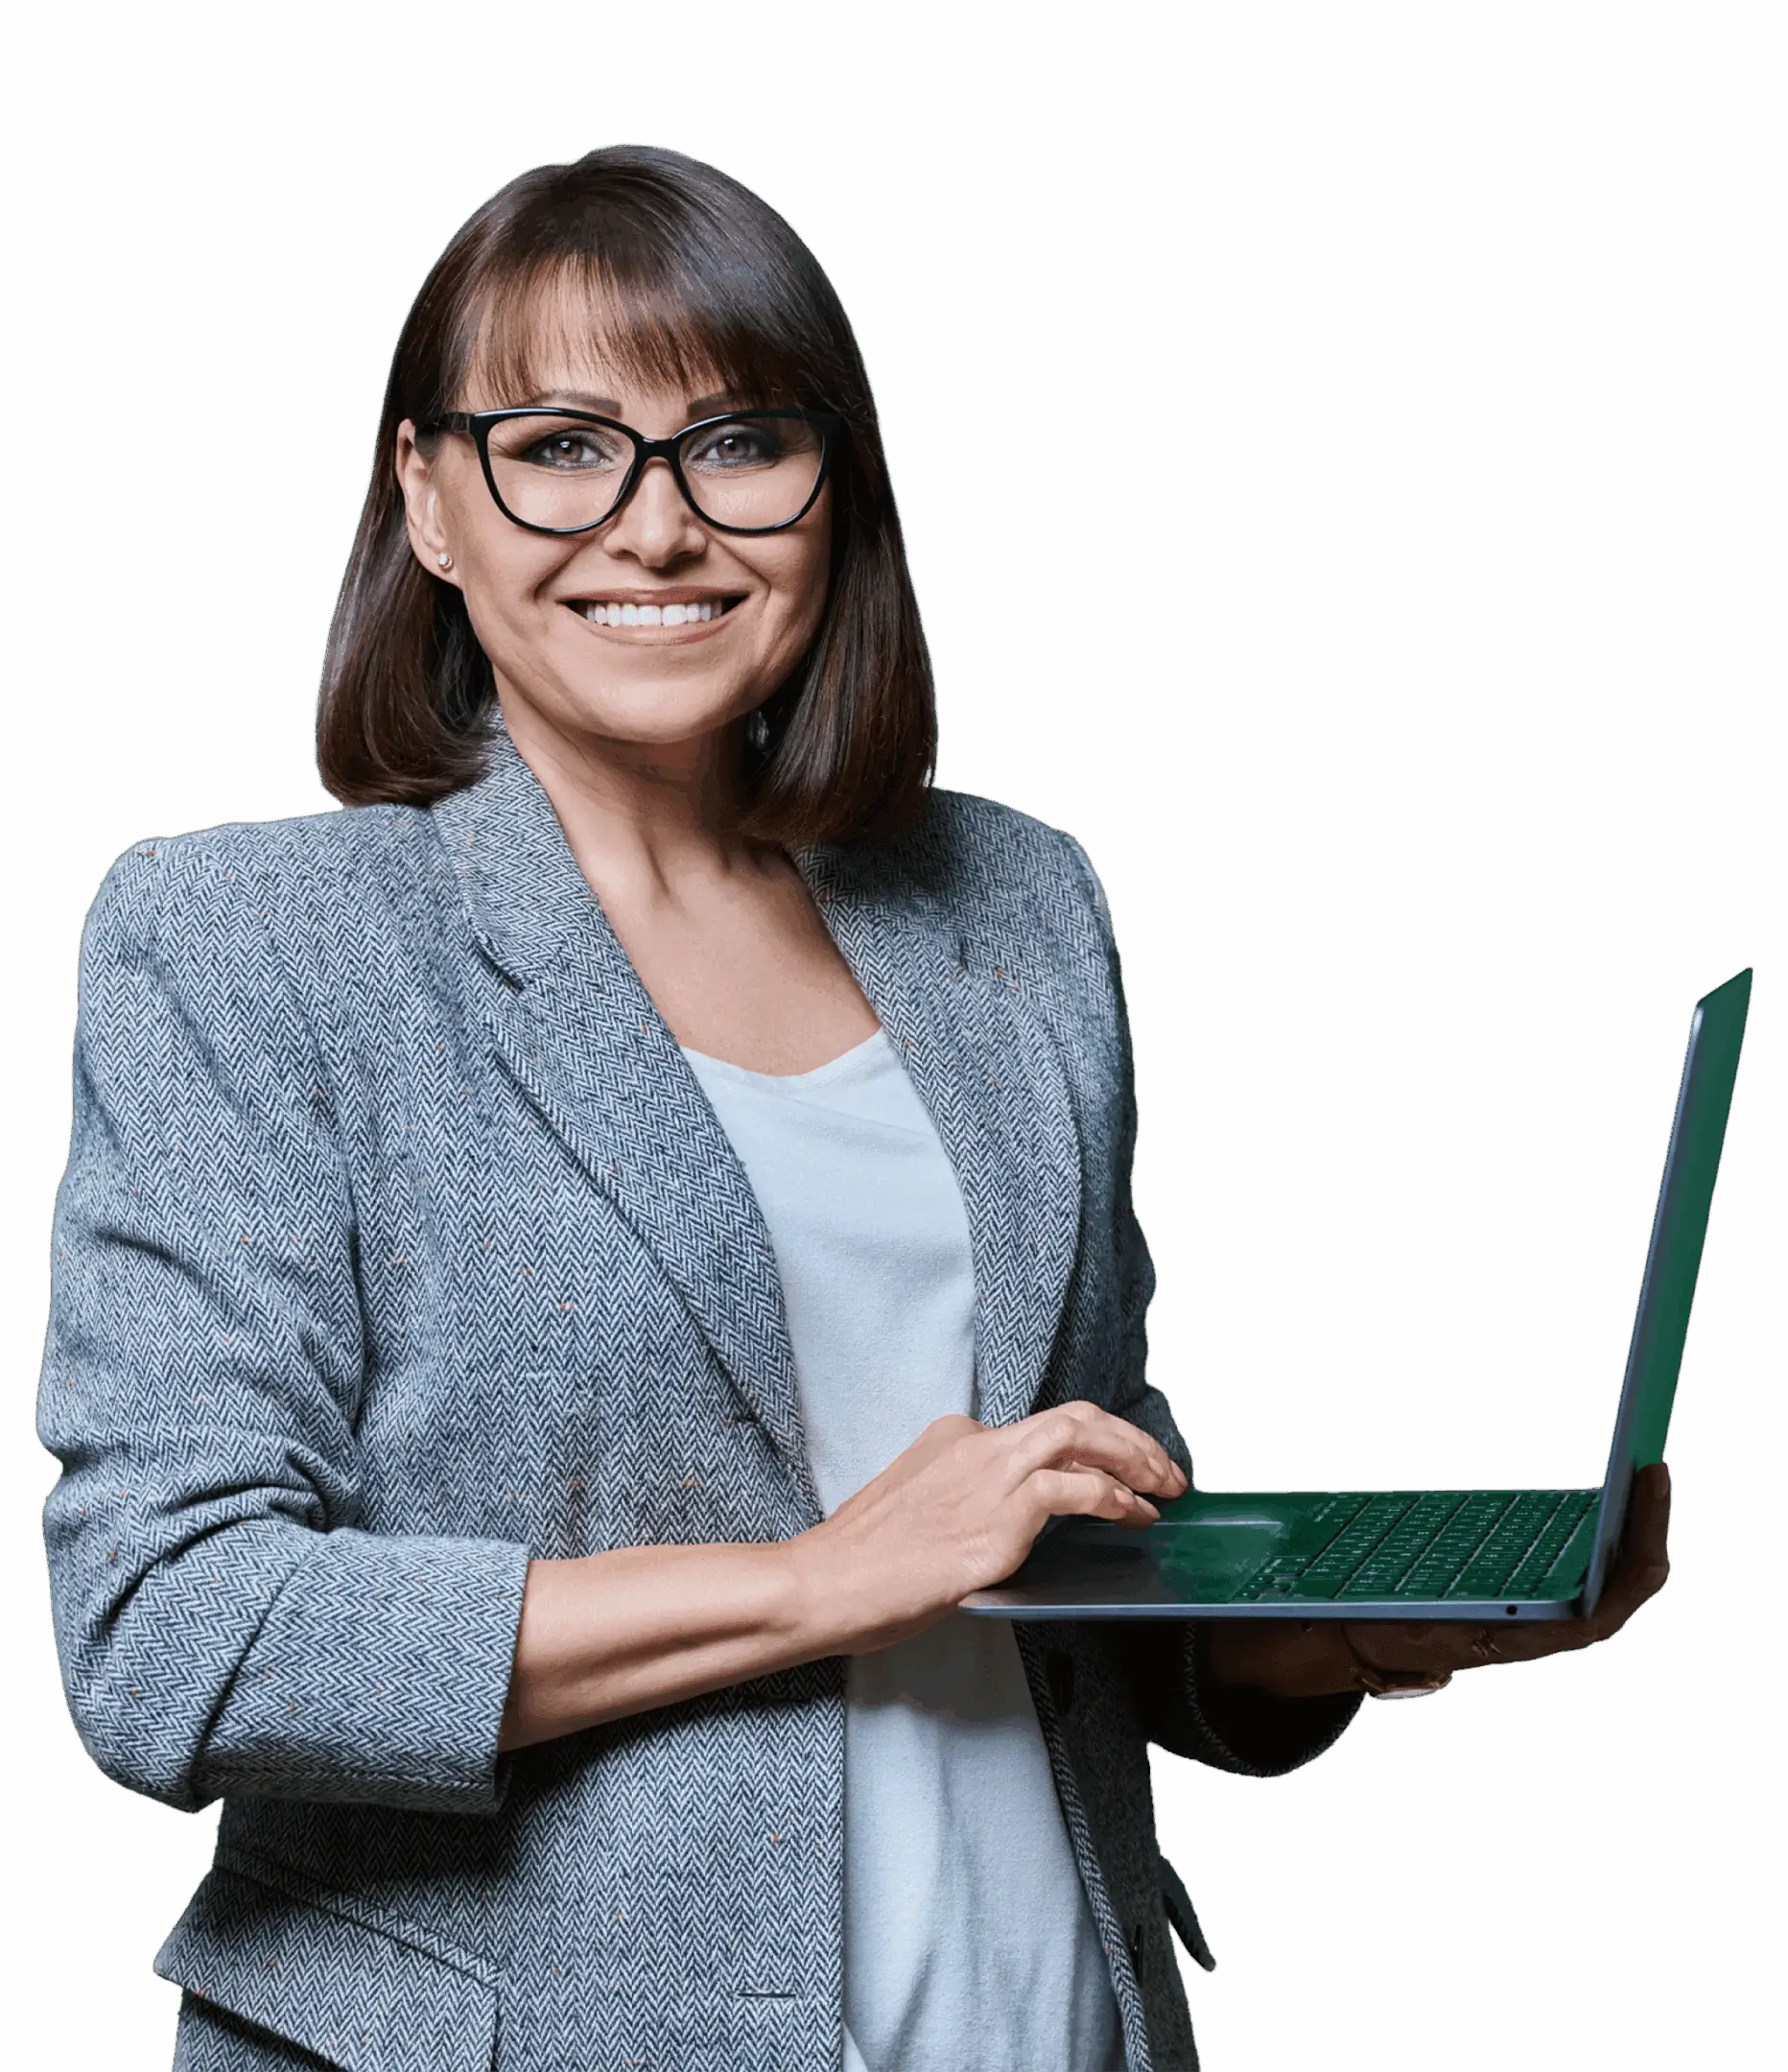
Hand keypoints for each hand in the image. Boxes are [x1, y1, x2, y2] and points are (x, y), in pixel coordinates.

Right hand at [786, 1403, 1188, 1655]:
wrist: (826, 1582)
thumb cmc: (864, 1565)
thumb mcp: (918, 1511)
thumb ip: (964, 1502)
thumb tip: (1009, 1524)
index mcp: (954, 1436)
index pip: (1041, 1428)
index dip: (1094, 1446)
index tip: (1122, 1469)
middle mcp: (975, 1442)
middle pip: (1074, 1418)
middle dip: (1130, 1438)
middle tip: (1165, 1468)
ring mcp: (988, 1474)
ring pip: (1083, 1437)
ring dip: (1136, 1458)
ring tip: (1166, 1486)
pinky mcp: (1000, 1514)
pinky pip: (1077, 1488)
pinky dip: (1115, 1496)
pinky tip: (1135, 1515)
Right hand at [1207, 1462, 1671, 1697]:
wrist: (1369, 1635)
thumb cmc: (1374, 1625)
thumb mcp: (1382, 1636)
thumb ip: (1401, 1655)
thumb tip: (1423, 1669)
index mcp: (1506, 1641)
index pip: (1588, 1626)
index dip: (1623, 1588)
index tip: (1647, 1545)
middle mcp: (1536, 1630)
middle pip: (1619, 1591)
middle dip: (1646, 1534)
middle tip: (1656, 1471)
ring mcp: (1543, 1608)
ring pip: (1613, 1576)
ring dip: (1637, 1527)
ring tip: (1648, 1475)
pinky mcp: (1537, 1588)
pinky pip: (1593, 1564)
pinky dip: (1612, 1532)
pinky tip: (1619, 1498)